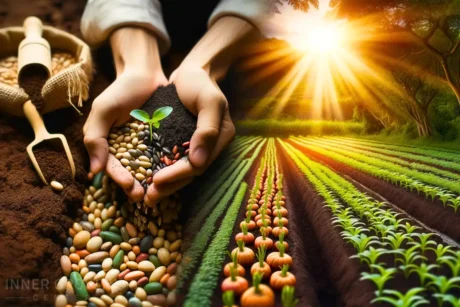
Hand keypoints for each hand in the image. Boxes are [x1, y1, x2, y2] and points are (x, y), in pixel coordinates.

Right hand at [84, 27, 166, 201]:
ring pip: (148, 169)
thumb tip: (94, 171)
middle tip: (142, 195)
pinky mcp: (164, 141)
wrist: (146, 73)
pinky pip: (165, 156)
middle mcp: (128, 149)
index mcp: (110, 145)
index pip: (112, 167)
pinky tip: (174, 174)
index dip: (119, 178)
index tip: (129, 185)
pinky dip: (167, 166)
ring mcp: (147, 146)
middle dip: (135, 185)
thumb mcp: (103, 110)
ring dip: (151, 182)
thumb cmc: (121, 90)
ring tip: (157, 190)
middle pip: (130, 173)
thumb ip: (95, 138)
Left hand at [144, 15, 257, 204]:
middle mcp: (211, 145)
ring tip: (146, 195)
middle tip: (148, 198)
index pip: (199, 165)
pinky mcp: (185, 140)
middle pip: (190, 172)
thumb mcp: (208, 101)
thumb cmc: (200, 82)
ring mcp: (198, 144)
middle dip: (169, 186)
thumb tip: (198, 162)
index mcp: (221, 138)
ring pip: (181, 169)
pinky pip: (173, 159)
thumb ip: (207, 130)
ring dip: (165, 183)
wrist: (193, 70)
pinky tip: (147, 177)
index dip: (178, 175)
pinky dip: (162, 169)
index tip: (157, 181)